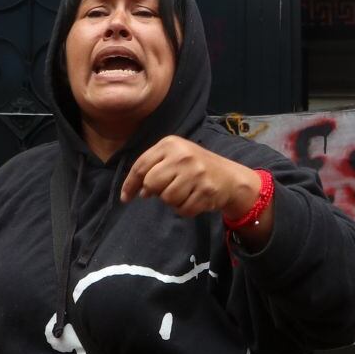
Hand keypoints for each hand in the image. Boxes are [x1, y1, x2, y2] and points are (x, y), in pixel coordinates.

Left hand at [120, 136, 260, 218]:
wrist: (229, 177)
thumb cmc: (194, 167)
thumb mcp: (173, 158)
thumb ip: (153, 169)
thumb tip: (139, 192)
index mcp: (170, 144)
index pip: (141, 166)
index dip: (130, 184)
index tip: (125, 197)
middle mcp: (183, 156)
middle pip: (151, 183)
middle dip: (156, 191)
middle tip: (167, 189)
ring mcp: (196, 173)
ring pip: (167, 198)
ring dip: (172, 201)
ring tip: (184, 192)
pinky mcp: (206, 190)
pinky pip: (182, 209)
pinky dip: (185, 209)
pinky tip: (193, 199)